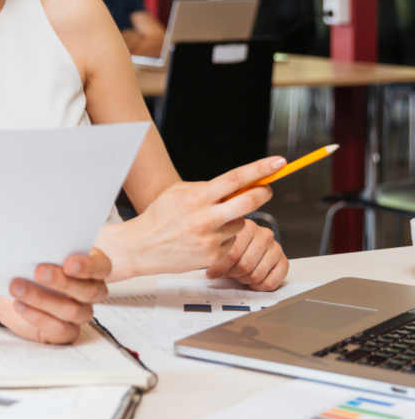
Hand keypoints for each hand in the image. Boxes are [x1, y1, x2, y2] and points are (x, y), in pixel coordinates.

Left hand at [0, 248, 110, 343]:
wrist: (15, 287)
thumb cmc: (32, 265)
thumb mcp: (39, 253)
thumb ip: (44, 249)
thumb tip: (34, 244)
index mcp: (92, 266)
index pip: (101, 267)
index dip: (87, 266)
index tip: (68, 263)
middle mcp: (91, 291)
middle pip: (88, 291)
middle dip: (62, 282)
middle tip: (38, 271)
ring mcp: (80, 313)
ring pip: (71, 310)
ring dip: (42, 298)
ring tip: (17, 287)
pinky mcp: (67, 331)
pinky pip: (59, 329)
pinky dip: (38, 316)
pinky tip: (20, 304)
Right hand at [106, 156, 285, 278]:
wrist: (142, 246)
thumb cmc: (159, 217)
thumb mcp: (177, 192)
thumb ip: (205, 187)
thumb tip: (235, 185)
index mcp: (196, 197)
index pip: (234, 179)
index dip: (259, 170)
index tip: (277, 163)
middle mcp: (205, 218)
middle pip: (249, 202)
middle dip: (263, 192)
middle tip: (266, 188)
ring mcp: (211, 238)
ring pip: (241, 223)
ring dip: (235, 218)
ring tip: (212, 221)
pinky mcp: (214, 255)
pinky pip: (232, 240)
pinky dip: (225, 236)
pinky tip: (205, 237)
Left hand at [206, 219, 288, 290]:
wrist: (250, 239)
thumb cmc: (233, 241)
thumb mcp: (223, 241)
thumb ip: (217, 253)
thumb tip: (211, 273)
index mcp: (247, 227)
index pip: (232, 254)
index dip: (220, 268)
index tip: (212, 273)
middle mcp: (264, 235)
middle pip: (245, 266)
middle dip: (233, 274)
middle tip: (227, 274)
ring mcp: (275, 247)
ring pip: (257, 275)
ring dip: (244, 280)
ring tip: (238, 275)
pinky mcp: (283, 260)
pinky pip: (271, 282)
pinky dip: (259, 287)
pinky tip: (251, 282)